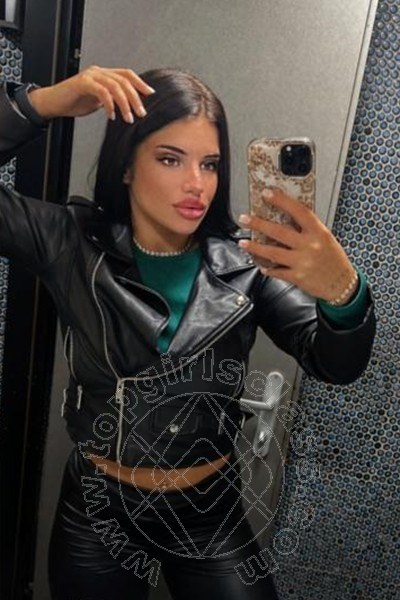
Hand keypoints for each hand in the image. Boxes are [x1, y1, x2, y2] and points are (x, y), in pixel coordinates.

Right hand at [27, 65, 154, 122]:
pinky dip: (109, 104)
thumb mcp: (99, 101)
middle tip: (140, 113)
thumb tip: (130, 105)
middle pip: (124, 81)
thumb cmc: (75, 102)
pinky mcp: (82, 83)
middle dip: (135, 98)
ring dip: (124, 104)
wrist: (55, 103)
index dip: (140, 83)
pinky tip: (111, 115)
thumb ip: (113, 99)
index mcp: (104, 74)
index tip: (150, 94)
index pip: (127, 74)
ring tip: (128, 118)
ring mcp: (90, 76)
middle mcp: (99, 72)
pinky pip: (101, 92)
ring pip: (115, 86)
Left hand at [238, 188, 356, 302]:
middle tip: (244, 219)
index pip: (299, 211)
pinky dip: (268, 269)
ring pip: (272, 253)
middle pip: (279, 231)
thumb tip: (286, 216)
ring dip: (255, 247)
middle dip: (258, 223)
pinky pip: (277, 272)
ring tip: (243, 242)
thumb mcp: (326, 238)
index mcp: (319, 232)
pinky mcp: (297, 277)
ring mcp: (303, 262)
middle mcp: (310, 246)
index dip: (282, 201)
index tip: (268, 194)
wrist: (342, 284)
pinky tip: (262, 266)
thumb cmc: (334, 259)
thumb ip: (308, 229)